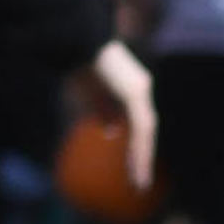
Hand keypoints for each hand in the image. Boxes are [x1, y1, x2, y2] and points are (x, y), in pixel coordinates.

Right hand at [87, 39, 160, 198]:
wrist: (77, 40)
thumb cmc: (78, 62)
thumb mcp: (90, 93)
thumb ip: (103, 111)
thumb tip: (111, 131)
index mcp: (131, 88)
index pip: (137, 122)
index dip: (137, 145)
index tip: (132, 166)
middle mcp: (140, 88)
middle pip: (145, 130)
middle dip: (142, 156)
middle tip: (139, 182)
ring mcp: (139, 90)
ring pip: (146, 132)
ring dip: (142, 159)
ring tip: (138, 183)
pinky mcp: (135, 93)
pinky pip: (141, 128)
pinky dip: (139, 150)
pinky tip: (136, 167)